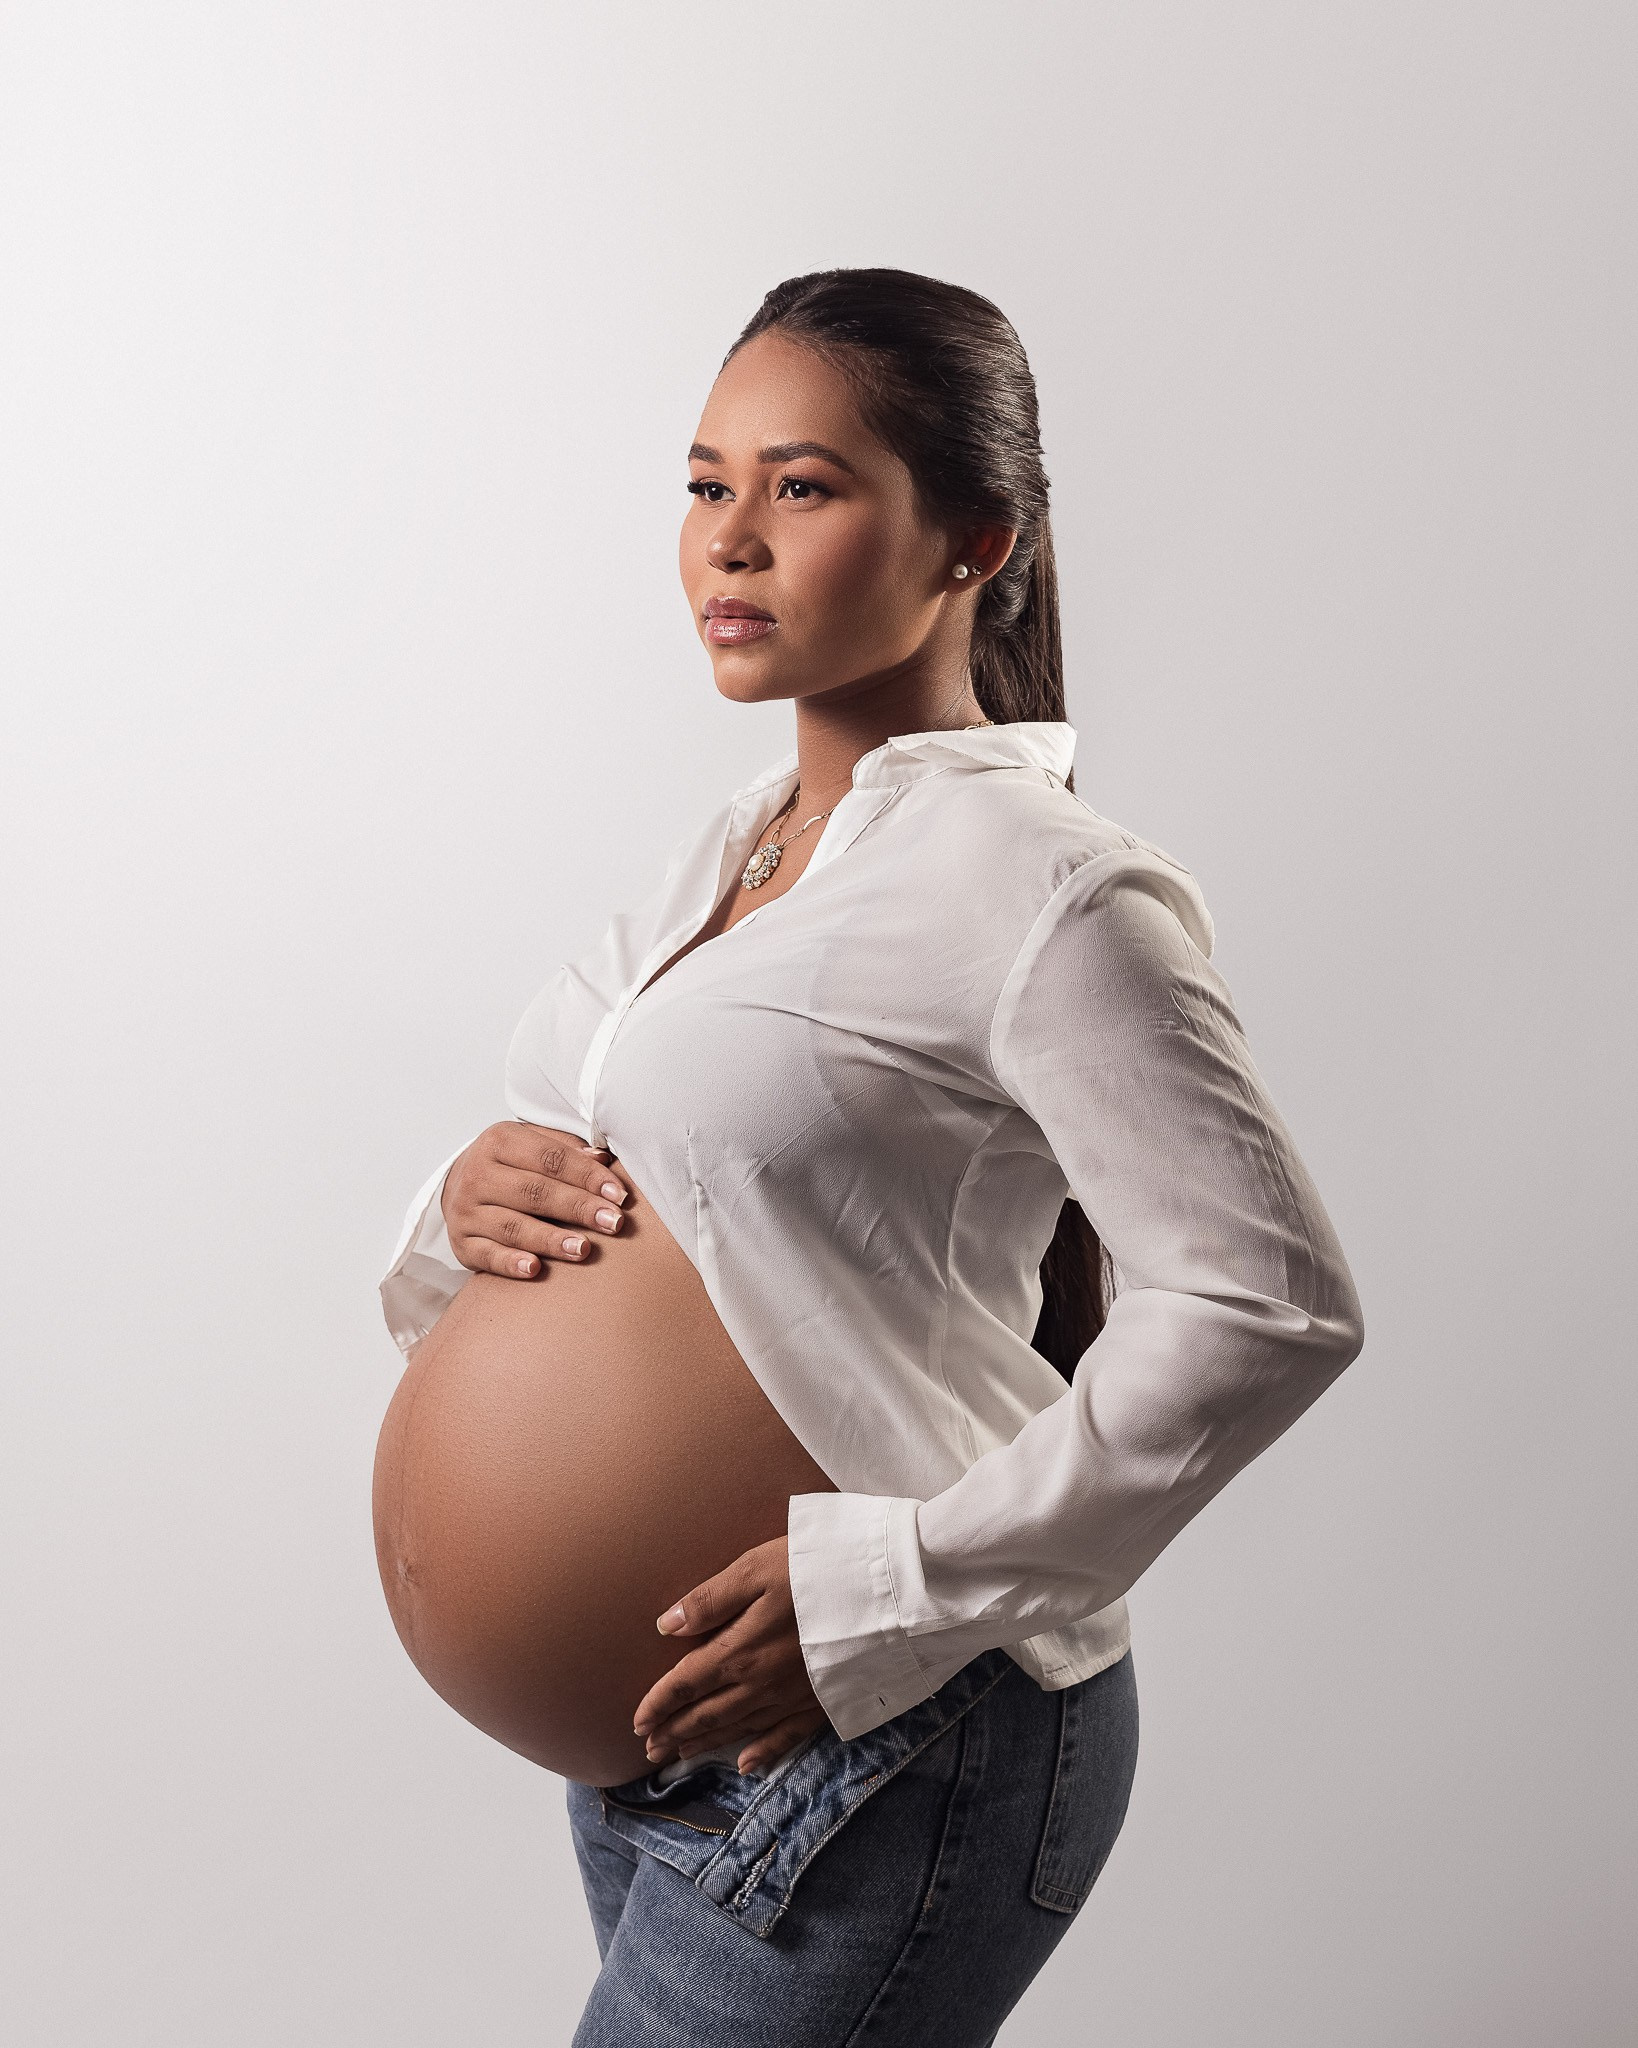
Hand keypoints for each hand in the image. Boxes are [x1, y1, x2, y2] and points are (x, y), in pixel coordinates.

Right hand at [441, 1121, 630, 1278]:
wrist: (458, 1186)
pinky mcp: (461, 1243)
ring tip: (583, 1249)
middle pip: (534, 1192)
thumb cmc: (511, 1164)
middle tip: (613, 1223)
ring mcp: (466, 1211)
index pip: (550, 1158)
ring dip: (550, 1239)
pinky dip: (510, 1263)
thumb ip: (567, 1148)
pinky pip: (487, 1255)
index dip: (587, 1175)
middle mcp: (477, 1174)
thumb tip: (602, 1158)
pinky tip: (534, 1269)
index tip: (619, 1194)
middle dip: (578, 1208)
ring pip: (512, 1226)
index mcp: (499, 1141)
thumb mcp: (533, 1143)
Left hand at [632, 1537, 829, 1776]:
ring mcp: (792, 1697)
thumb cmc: (817, 1568)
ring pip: (738, 1728)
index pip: (686, 1683)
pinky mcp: (821, 1702)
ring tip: (680, 1755)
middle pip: (707, 1714)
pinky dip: (763, 1753)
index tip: (636, 1720)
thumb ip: (710, 1600)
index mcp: (739, 1651)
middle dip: (674, 1732)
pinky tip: (747, 1765)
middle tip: (649, 1749)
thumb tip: (666, 1625)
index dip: (658, 1703)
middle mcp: (760, 1684)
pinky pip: (786, 1737)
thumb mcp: (756, 1568)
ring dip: (706, 1743)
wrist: (884, 1590)